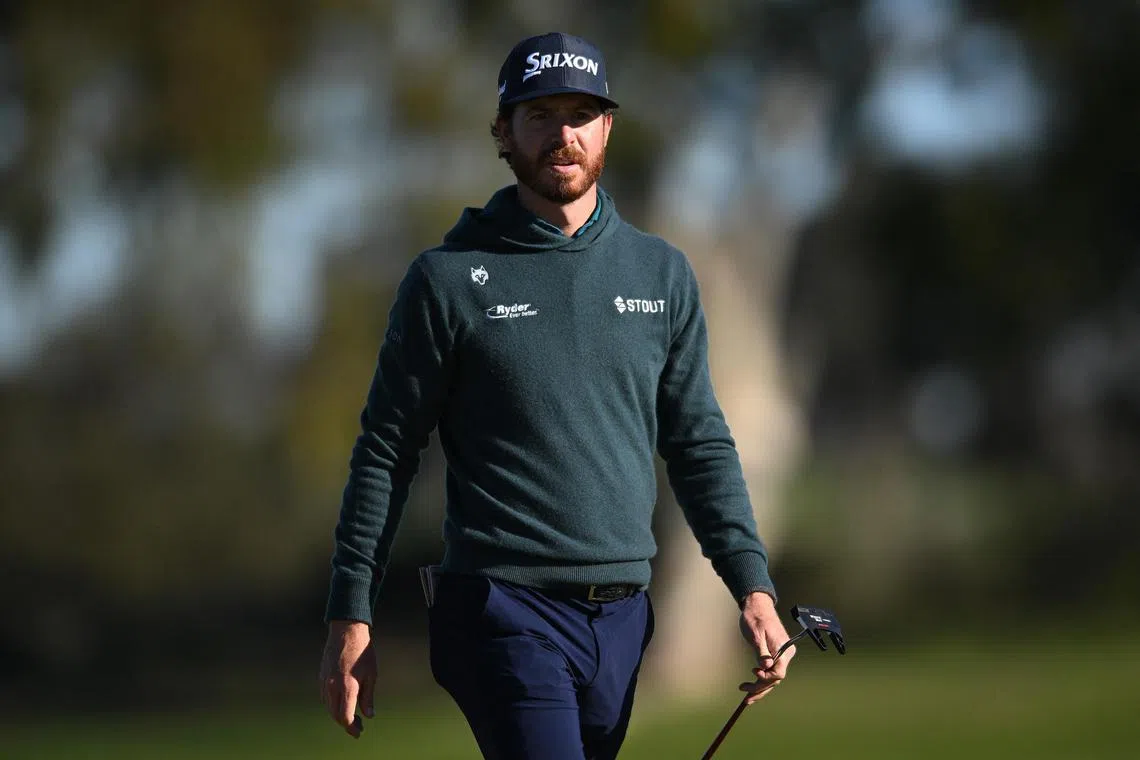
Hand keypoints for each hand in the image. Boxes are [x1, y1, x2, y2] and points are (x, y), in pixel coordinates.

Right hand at [319, 620, 375, 737]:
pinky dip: (333, 704)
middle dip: (346, 724)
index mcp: (348, 686)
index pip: (345, 716)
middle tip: (358, 727)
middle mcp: (333, 686)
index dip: (351, 728)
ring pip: (329, 707)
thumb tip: (369, 715)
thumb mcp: (371, 674)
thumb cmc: (362, 652)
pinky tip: (343, 702)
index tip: (358, 732)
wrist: (347, 632)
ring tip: (353, 716)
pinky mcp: (321, 677)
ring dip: (339, 714)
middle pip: (335, 715)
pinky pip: (325, 697)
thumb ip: (368, 697)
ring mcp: (325, 682)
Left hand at [737, 591, 794, 703]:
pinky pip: (771, 671)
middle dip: (761, 688)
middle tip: (746, 698)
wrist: (757, 605)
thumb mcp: (755, 634)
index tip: (753, 675)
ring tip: (747, 697)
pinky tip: (752, 686)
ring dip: (760, 687)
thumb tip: (765, 668)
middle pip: (775, 678)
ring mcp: (781, 655)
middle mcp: (786, 653)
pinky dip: (762, 679)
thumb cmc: (755, 617)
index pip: (778, 672)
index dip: (766, 678)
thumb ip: (761, 652)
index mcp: (784, 648)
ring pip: (773, 677)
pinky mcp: (775, 654)